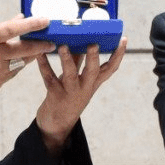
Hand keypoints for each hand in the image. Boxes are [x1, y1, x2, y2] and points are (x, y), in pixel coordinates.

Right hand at [0, 15, 54, 104]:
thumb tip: (19, 18)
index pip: (12, 29)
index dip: (31, 24)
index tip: (45, 21)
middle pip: (24, 49)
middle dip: (41, 45)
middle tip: (51, 43)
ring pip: (22, 62)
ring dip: (29, 57)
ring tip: (35, 51)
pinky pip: (13, 73)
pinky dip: (16, 67)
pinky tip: (12, 64)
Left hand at [34, 37, 126, 155]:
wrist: (56, 124)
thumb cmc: (67, 96)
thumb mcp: (78, 80)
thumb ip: (79, 61)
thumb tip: (80, 40)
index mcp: (93, 83)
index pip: (110, 68)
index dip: (118, 55)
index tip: (124, 40)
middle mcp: (85, 88)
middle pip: (93, 72)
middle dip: (93, 58)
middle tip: (93, 44)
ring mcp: (70, 92)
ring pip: (70, 75)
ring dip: (67, 60)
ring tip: (63, 46)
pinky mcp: (55, 95)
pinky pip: (49, 78)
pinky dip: (44, 65)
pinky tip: (40, 54)